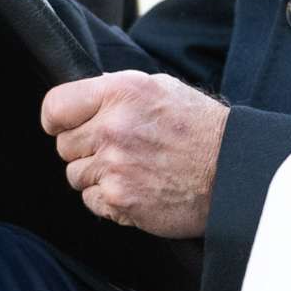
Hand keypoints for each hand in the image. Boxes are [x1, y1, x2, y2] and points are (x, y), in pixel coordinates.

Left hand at [41, 71, 227, 238]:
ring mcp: (114, 166)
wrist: (234, 170)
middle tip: (117, 151)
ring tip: (133, 170)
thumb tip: (85, 97)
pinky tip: (137, 189)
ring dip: (97, 176)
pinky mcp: (120, 200)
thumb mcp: (162, 89)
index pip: (56, 106)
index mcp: (122, 92)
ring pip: (75, 175)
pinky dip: (109, 200)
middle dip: (84, 149)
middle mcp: (113, 127)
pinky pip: (91, 202)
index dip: (56, 120)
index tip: (62, 127)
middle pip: (64, 145)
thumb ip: (118, 91)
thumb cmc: (201, 128)